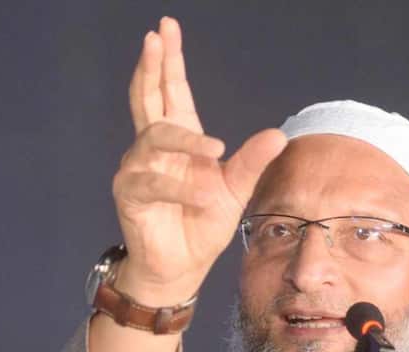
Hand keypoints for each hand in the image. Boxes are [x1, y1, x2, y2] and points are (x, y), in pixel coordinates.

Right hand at [112, 17, 286, 304]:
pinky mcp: (130, 193)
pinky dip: (180, 186)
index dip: (169, 60)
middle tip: (154, 37)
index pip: (172, 91)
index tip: (166, 28)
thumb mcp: (235, 190)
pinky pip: (153, 181)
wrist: (182, 266)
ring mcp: (137, 168)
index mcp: (179, 138)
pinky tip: (202, 194)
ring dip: (185, 141)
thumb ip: (251, 162)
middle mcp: (153, 146)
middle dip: (152, 66)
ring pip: (155, 138)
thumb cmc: (202, 223)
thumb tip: (278, 134)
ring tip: (215, 152)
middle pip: (148, 97)